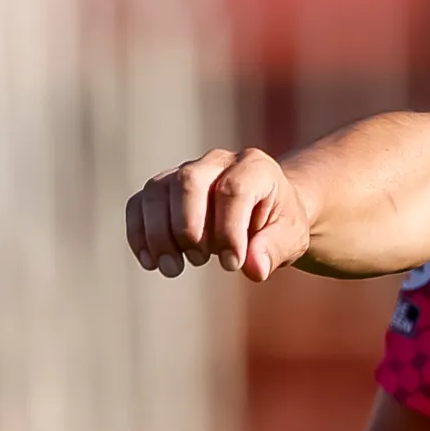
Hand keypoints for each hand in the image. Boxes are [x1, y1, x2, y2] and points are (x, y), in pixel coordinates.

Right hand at [125, 148, 310, 280]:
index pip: (233, 190)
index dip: (229, 230)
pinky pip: (139, 204)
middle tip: (200, 261)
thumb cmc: (278, 222)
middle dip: (188, 227)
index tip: (234, 265)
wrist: (265, 211)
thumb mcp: (290, 236)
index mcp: (254, 167)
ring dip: (159, 234)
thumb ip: (274, 249)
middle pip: (188, 182)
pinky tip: (151, 262)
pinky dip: (139, 233)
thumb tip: (254, 269)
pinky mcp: (163, 189)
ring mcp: (185, 171)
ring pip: (157, 191)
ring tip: (173, 268)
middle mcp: (216, 161)